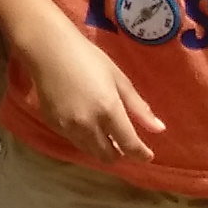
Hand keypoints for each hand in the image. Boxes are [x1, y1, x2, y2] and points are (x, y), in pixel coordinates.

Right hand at [19, 19, 164, 165]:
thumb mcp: (119, 79)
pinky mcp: (53, 125)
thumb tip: (159, 129)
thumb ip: (139, 107)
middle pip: (108, 157)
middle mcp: (88, 125)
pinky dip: (85, 139)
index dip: (141, 154)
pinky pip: (74, 141)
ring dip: (102, 148)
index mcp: (109, 110)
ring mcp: (68, 127)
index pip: (129, 145)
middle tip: (124, 141)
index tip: (147, 154)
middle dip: (120, 153)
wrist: (49, 50)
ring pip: (90, 152)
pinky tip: (85, 122)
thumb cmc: (88, 58)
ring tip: (105, 133)